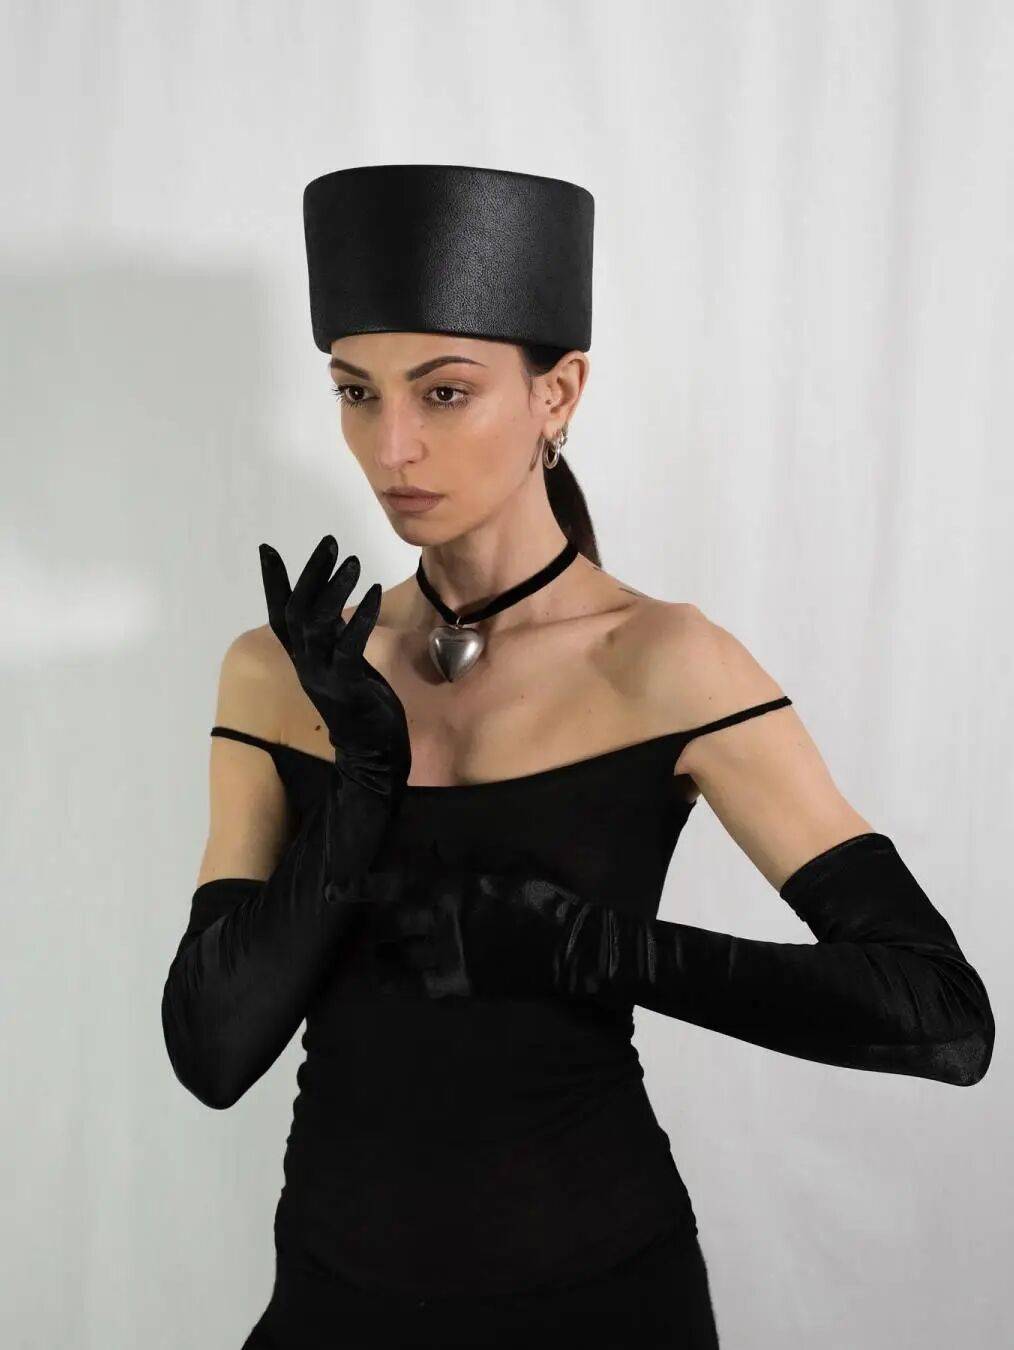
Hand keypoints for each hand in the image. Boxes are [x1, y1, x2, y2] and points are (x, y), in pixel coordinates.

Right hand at [258, 535, 411, 797]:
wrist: (371, 755)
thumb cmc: (361, 708)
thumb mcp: (344, 666)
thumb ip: (334, 638)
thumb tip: (333, 608)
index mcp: (304, 658)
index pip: (280, 613)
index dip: (274, 582)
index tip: (266, 549)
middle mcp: (306, 664)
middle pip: (297, 611)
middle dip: (310, 573)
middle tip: (329, 542)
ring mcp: (322, 675)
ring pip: (316, 626)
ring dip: (333, 590)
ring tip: (351, 561)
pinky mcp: (346, 686)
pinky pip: (347, 648)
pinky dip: (359, 618)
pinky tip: (372, 593)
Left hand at [370, 868, 598, 999]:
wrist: (570, 947)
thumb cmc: (543, 900)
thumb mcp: (508, 868)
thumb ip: (469, 860)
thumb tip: (437, 848)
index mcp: (456, 886)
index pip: (395, 883)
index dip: (362, 886)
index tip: (336, 888)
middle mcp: (445, 920)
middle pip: (392, 921)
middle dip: (377, 920)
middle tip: (370, 921)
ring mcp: (451, 954)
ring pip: (398, 953)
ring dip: (383, 949)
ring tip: (374, 949)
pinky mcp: (460, 984)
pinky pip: (414, 986)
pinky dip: (395, 980)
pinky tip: (384, 979)